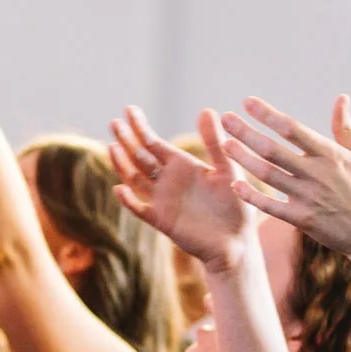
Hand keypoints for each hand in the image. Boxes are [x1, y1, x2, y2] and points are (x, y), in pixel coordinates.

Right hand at [107, 107, 248, 270]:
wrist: (236, 242)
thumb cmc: (236, 205)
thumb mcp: (227, 169)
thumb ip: (214, 142)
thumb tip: (206, 109)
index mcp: (181, 165)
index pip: (154, 143)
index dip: (140, 127)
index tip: (129, 110)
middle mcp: (167, 180)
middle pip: (139, 157)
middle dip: (127, 141)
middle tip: (114, 123)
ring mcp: (162, 200)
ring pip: (135, 179)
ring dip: (123, 165)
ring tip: (113, 147)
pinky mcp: (162, 221)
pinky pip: (141, 209)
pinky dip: (129, 201)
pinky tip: (120, 189)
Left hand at [220, 95, 350, 269]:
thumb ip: (346, 129)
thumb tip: (342, 99)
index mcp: (331, 155)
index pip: (293, 128)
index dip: (268, 114)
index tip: (247, 102)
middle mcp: (318, 173)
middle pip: (274, 149)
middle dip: (247, 132)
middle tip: (225, 118)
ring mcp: (309, 197)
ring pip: (268, 174)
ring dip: (244, 159)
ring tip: (225, 144)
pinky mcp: (304, 220)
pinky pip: (271, 206)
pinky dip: (252, 196)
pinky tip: (235, 185)